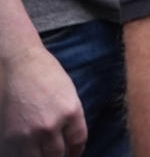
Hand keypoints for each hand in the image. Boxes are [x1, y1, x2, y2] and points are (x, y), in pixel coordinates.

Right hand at [0, 42, 86, 156]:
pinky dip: (24, 155)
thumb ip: (72, 119)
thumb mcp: (70, 95)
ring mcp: (28, 133)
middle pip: (57, 155)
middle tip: (59, 154)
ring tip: (44, 153)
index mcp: (70, 112)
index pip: (77, 142)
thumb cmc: (47, 76)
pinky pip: (17, 156)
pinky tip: (28, 151)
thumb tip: (71, 141)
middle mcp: (50, 125)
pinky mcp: (9, 136)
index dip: (76, 151)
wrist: (21, 64)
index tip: (73, 153)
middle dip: (60, 156)